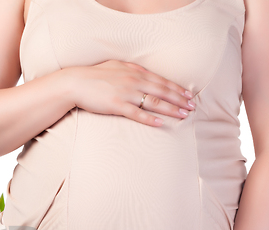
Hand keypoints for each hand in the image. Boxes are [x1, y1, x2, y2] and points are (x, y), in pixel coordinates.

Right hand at [61, 60, 195, 126]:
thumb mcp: (115, 67)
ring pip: (154, 102)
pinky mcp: (117, 105)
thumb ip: (131, 71)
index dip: (176, 89)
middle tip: (192, 107)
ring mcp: (126, 93)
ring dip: (171, 109)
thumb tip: (142, 75)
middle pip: (162, 91)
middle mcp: (134, 81)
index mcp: (135, 72)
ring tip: (183, 116)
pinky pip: (137, 113)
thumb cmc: (94, 76)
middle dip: (179, 100)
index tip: (188, 95)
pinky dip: (150, 119)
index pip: (161, 81)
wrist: (76, 83)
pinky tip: (161, 123)